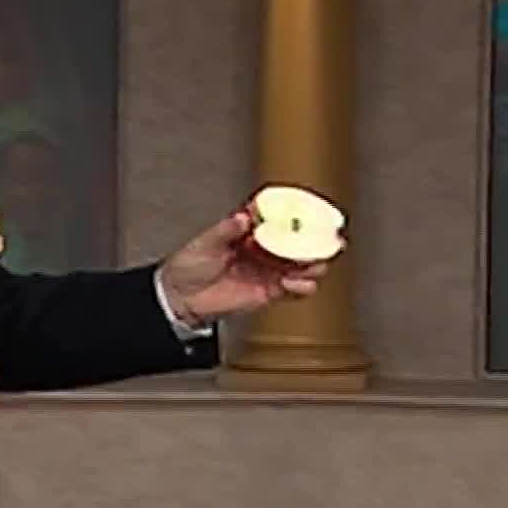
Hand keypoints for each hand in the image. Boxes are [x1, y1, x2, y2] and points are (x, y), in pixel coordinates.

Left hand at [157, 210, 331, 326]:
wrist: (181, 299)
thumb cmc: (189, 266)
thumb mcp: (205, 243)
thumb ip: (225, 231)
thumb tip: (243, 217)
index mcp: (249, 231)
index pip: (278, 218)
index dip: (297, 213)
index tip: (312, 209)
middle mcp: (264, 248)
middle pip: (298, 241)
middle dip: (316, 238)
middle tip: (326, 236)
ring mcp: (269, 269)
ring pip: (303, 264)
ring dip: (314, 262)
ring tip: (316, 261)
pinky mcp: (270, 291)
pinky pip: (296, 288)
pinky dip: (303, 285)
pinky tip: (297, 281)